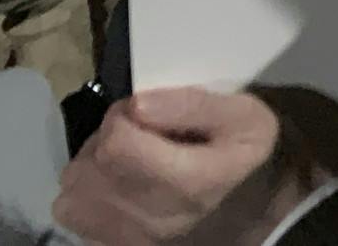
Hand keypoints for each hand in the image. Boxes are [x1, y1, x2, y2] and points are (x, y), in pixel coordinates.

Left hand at [55, 88, 320, 245]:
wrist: (264, 208)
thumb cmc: (253, 153)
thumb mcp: (245, 115)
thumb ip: (194, 104)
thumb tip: (138, 104)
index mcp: (189, 183)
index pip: (116, 144)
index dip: (122, 115)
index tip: (148, 111)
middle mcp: (154, 220)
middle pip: (88, 169)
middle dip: (105, 139)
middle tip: (141, 132)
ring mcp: (133, 240)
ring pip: (73, 194)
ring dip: (92, 167)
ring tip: (129, 158)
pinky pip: (75, 215)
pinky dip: (88, 193)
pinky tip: (120, 183)